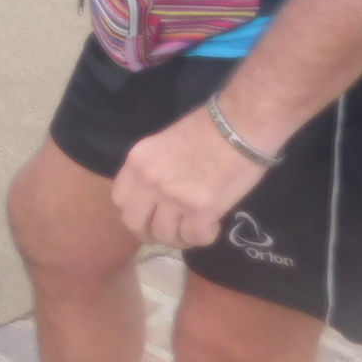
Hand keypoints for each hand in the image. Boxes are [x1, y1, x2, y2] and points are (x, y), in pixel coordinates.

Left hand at [112, 107, 269, 248]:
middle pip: (134, 222)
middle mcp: (149, 180)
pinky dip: (203, 236)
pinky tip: (214, 224)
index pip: (120, 199)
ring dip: (179, 238)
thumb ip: (154, 168)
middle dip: (150, 233)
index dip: (136, 211)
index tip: (150, 214)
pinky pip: (193, 237)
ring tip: (195, 227)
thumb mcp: (165, 143)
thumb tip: (157, 196)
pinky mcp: (201, 209)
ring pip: (163, 235)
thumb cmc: (210, 127)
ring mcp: (173, 196)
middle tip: (170, 232)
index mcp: (137, 160)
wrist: (241, 123)